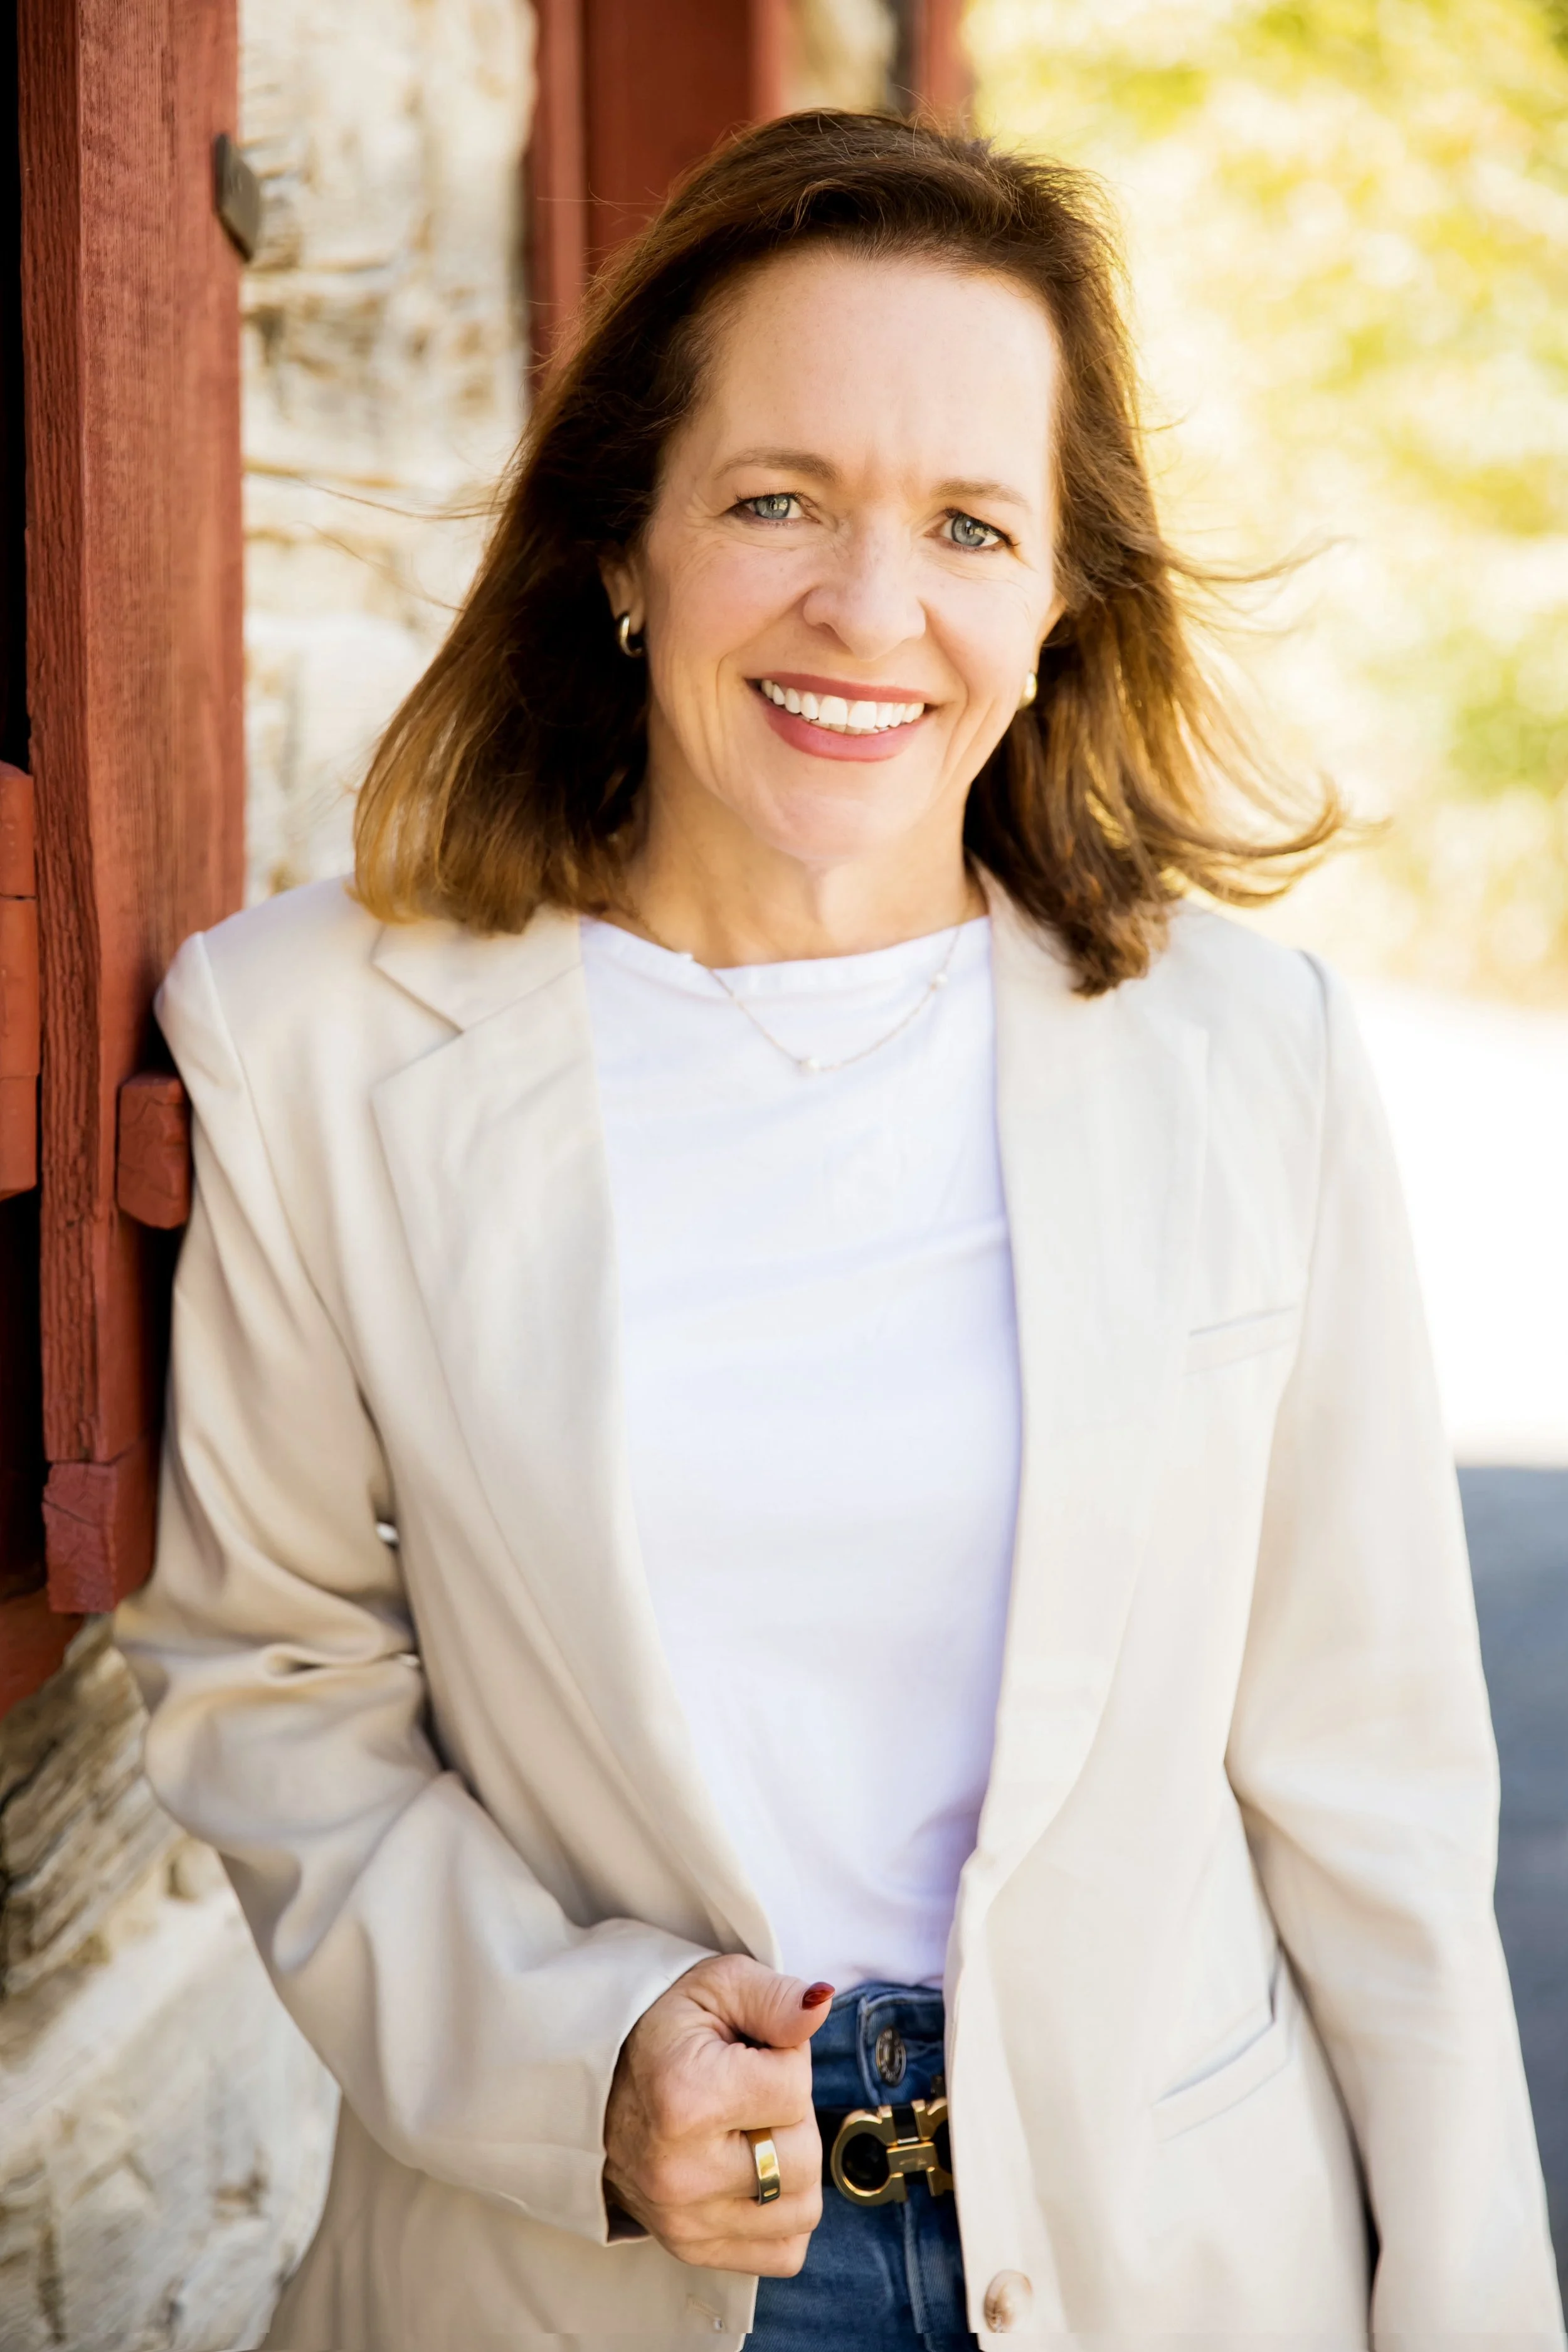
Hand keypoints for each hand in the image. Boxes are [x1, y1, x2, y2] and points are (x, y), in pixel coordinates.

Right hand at [603, 1953, 834, 2274]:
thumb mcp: (718, 1987)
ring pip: (802, 2210)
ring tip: (748, 2132)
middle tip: (750, 2092)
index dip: (787, 2059)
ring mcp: (683, 2221)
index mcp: (685, 2100)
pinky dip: (781, 2215)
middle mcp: (681, 2173)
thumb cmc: (666, 2030)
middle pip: (805, 2159)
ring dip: (790, 2167)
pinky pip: (783, 2252)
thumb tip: (820, 2006)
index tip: (751, 2051)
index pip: (795, 2090)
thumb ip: (775, 1998)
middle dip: (792, 2116)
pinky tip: (750, 2174)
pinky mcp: (690, 2248)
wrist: (599, 2084)